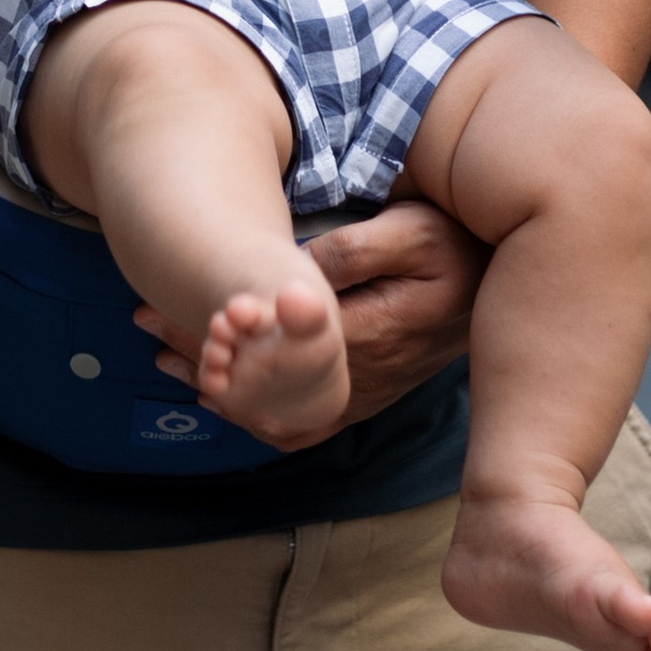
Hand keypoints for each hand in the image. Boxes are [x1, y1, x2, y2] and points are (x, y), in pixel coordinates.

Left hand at [137, 201, 481, 430]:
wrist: (505, 282)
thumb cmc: (454, 244)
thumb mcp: (412, 231)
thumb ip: (355, 252)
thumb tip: (297, 274)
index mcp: (373, 332)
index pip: (276, 346)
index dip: (217, 333)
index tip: (162, 310)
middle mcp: (367, 375)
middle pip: (271, 383)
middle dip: (203, 358)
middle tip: (145, 330)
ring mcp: (369, 392)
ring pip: (283, 409)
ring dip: (224, 387)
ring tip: (165, 361)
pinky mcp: (370, 395)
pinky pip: (307, 419)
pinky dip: (258, 413)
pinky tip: (222, 396)